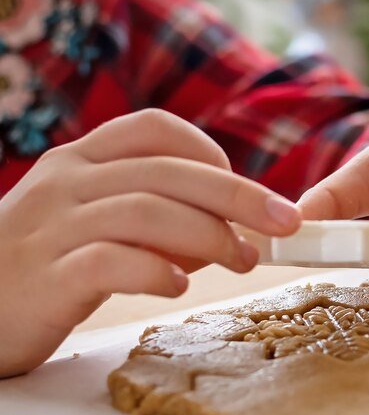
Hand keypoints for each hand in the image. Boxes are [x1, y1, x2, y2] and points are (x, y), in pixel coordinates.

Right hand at [0, 109, 301, 377]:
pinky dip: (153, 271)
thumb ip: (150, 215)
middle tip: (283, 224)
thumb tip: (228, 231)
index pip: (155, 129)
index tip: (248, 193)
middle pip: (166, 172)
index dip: (212, 154)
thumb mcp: (89, 222)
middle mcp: (66, 184)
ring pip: (144, 211)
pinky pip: (107, 262)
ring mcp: (51, 229)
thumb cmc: (40, 265)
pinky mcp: (44, 278)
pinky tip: (178, 286)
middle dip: (237, 195)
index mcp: (79, 161)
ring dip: (208, 235)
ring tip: (241, 260)